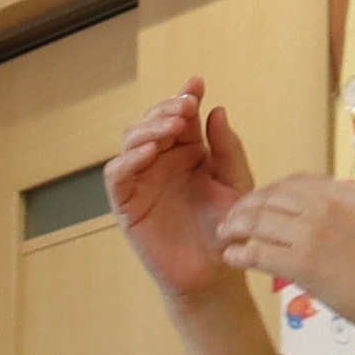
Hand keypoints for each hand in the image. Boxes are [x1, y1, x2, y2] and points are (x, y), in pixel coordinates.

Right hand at [103, 82, 256, 303]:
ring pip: (131, 141)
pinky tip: (150, 152)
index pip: (181, 116)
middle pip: (152, 122)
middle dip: (165, 109)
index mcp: (188, 151)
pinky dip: (129, 160)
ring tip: (170, 126)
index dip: (185, 95)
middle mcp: (162, 160)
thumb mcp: (236, 184)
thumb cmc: (227, 229)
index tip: (197, 83)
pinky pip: (118, 175)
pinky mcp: (126, 203)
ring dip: (148, 129)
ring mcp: (142, 180)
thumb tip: (216, 111)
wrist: (215, 272)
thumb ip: (228, 149)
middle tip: (184, 107)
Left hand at [214, 169, 354, 319]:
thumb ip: (348, 214)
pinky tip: (233, 258)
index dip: (268, 192)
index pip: (293, 182)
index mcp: (344, 193)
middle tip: (231, 219)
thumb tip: (328, 219)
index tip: (257, 202)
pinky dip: (240, 253)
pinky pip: (258, 252)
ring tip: (224, 236)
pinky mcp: (303, 263)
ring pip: (258, 221)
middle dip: (245, 207)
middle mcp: (325, 205)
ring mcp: (312, 232)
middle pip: (270, 197)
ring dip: (235, 228)